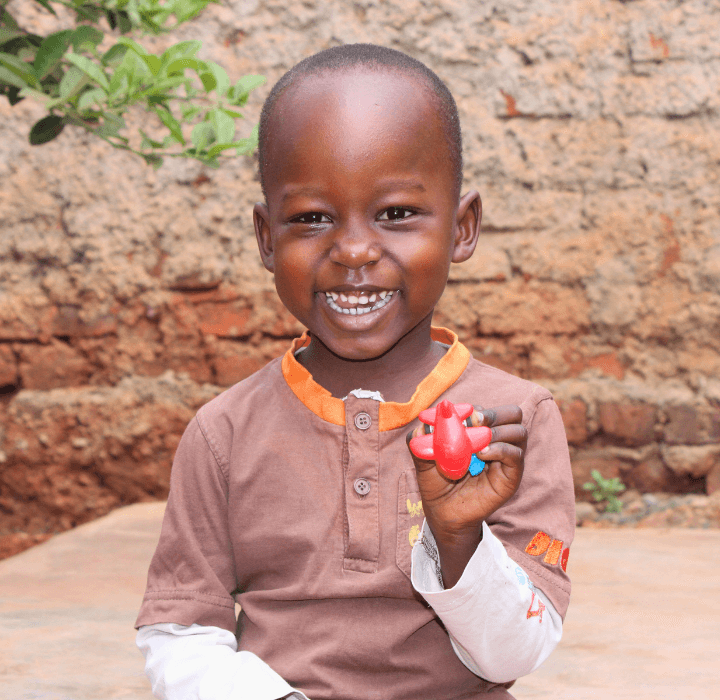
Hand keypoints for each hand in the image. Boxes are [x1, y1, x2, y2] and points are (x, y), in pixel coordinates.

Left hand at [406, 405, 526, 586]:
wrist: (443, 512)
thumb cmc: (436, 482)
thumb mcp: (423, 457)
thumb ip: (421, 437)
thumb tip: (424, 421)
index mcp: (479, 431)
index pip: (488, 409)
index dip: (476, 409)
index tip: (460, 415)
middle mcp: (497, 440)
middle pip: (512, 414)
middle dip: (494, 413)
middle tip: (476, 421)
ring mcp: (507, 457)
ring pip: (518, 431)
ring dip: (497, 431)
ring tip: (477, 442)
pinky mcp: (512, 475)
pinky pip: (515, 455)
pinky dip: (500, 449)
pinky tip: (481, 454)